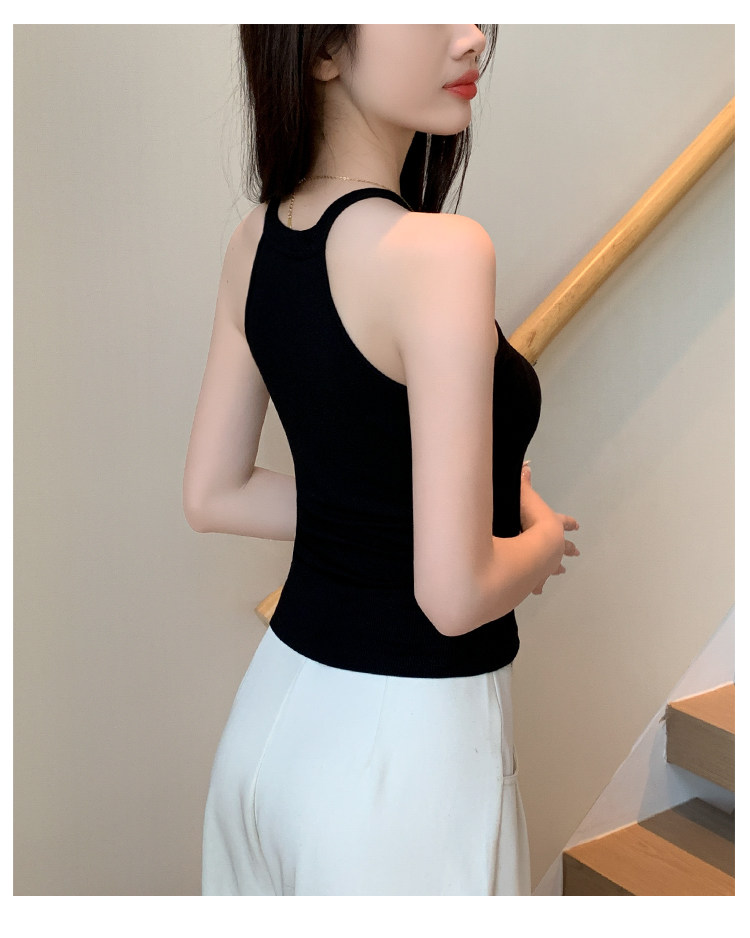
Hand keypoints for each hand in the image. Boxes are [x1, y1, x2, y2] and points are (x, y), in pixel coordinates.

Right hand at [520, 462, 579, 594]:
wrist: (534, 548)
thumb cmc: (531, 522)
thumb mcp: (526, 499)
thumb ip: (524, 484)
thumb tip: (526, 467)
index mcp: (552, 527)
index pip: (563, 522)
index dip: (569, 523)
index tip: (578, 526)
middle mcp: (553, 547)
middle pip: (564, 548)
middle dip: (570, 549)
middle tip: (577, 553)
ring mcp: (546, 565)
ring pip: (553, 568)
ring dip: (555, 569)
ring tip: (560, 572)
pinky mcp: (536, 579)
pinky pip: (537, 583)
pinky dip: (536, 585)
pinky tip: (535, 590)